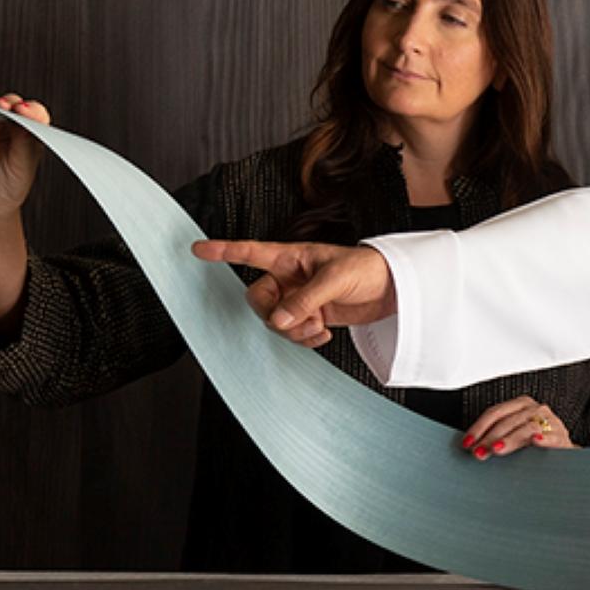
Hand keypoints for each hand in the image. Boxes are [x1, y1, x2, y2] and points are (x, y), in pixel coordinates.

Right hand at [0, 95, 48, 227]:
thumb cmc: (10, 186)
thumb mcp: (24, 162)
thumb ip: (24, 137)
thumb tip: (23, 113)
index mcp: (31, 134)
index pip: (35, 114)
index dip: (32, 110)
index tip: (26, 111)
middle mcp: (11, 128)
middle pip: (14, 105)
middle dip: (13, 104)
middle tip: (11, 108)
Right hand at [192, 239, 395, 345]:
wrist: (392, 289)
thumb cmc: (367, 269)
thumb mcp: (336, 279)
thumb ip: (305, 299)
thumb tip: (279, 320)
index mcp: (291, 257)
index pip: (251, 253)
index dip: (224, 251)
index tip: (197, 249)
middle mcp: (290, 278)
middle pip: (258, 299)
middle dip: (274, 314)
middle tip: (300, 318)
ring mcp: (298, 299)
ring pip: (274, 321)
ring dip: (293, 330)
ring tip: (319, 326)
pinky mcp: (310, 317)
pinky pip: (292, 333)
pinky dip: (305, 339)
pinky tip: (324, 334)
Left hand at [461, 397, 574, 458]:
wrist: (562, 452)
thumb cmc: (535, 444)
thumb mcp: (514, 435)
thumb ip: (496, 436)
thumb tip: (472, 446)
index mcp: (520, 405)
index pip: (495, 412)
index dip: (479, 427)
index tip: (468, 442)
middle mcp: (535, 409)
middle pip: (507, 421)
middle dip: (490, 437)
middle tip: (479, 452)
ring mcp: (549, 421)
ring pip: (526, 427)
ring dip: (510, 439)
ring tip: (497, 449)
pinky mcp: (561, 436)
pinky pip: (551, 436)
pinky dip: (543, 439)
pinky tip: (535, 441)